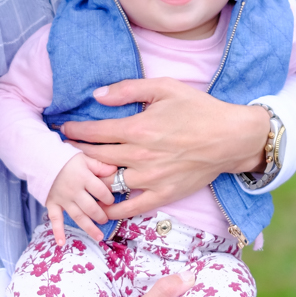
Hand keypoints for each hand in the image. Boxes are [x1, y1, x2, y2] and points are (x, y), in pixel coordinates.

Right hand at [46, 153, 116, 243]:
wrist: (41, 159)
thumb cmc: (65, 158)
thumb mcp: (84, 157)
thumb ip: (99, 165)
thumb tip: (115, 171)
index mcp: (83, 177)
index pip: (100, 191)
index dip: (108, 197)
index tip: (111, 201)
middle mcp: (74, 191)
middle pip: (91, 207)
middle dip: (100, 215)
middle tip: (105, 220)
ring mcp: (62, 199)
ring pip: (78, 216)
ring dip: (89, 228)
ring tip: (99, 237)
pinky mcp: (52, 204)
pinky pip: (55, 219)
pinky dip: (57, 232)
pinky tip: (62, 243)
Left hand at [61, 78, 270, 221]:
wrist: (231, 137)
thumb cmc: (199, 109)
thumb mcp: (164, 88)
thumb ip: (128, 90)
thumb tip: (97, 95)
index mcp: (137, 129)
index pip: (94, 133)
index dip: (74, 131)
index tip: (64, 130)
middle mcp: (139, 156)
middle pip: (96, 158)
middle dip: (76, 153)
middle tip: (66, 151)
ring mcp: (150, 178)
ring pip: (109, 183)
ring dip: (91, 180)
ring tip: (80, 176)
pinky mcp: (162, 194)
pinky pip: (130, 208)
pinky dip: (113, 209)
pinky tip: (101, 206)